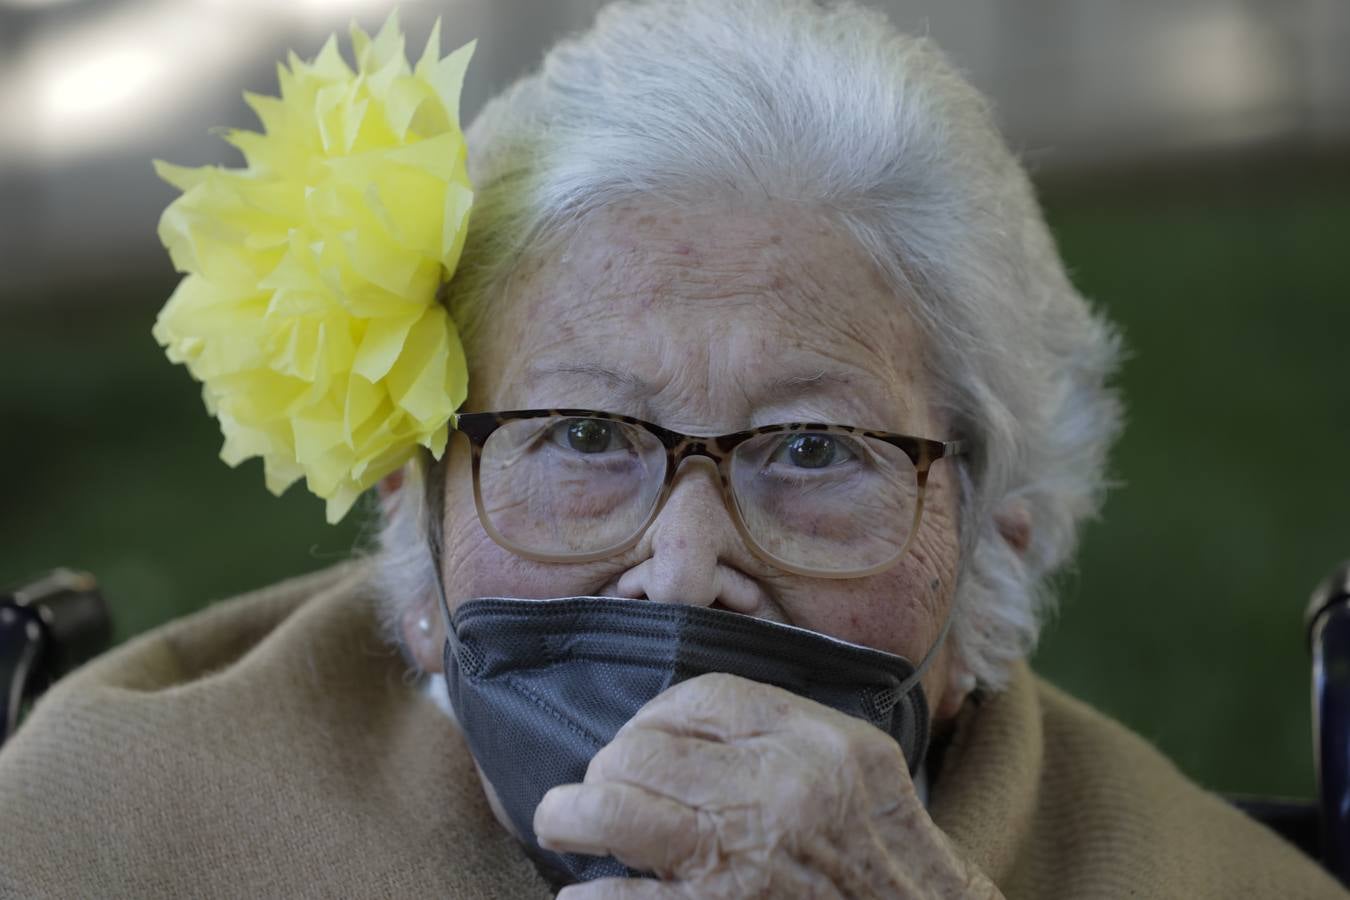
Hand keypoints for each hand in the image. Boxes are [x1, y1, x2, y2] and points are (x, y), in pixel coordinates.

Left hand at [533, 673, 1002, 898]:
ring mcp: (746, 862)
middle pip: (644, 750)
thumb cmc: (886, 848)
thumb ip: (782, 727)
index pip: (699, 696)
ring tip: (561, 821)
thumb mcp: (858, 760)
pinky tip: (584, 893)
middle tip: (595, 787)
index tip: (640, 738)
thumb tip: (683, 715)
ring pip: (615, 812)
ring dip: (571, 815)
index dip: (653, 714)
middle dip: (605, 767)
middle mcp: (778, 792)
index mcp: (814, 741)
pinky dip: (590, 897)